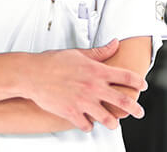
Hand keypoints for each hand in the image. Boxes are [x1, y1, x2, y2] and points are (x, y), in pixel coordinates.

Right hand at [22, 39, 146, 131]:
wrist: (29, 74)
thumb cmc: (50, 63)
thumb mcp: (77, 54)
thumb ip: (99, 52)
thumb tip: (114, 44)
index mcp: (96, 71)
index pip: (128, 77)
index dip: (139, 83)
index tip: (142, 87)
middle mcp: (93, 87)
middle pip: (124, 101)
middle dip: (135, 109)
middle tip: (138, 112)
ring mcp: (82, 101)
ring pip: (108, 119)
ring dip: (113, 122)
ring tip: (112, 122)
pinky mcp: (71, 112)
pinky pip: (87, 125)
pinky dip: (89, 126)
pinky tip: (88, 122)